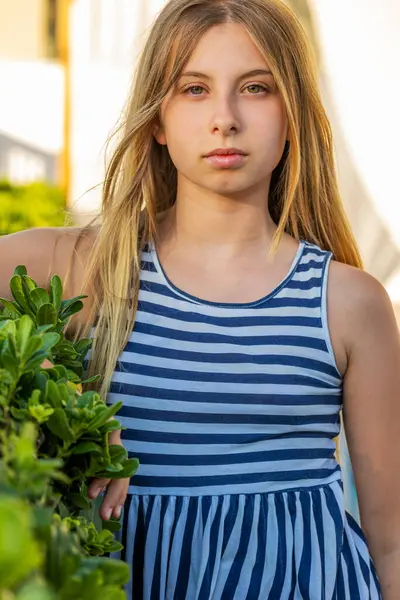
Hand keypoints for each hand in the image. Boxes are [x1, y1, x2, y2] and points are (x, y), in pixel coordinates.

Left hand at [40, 360, 129, 519]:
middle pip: (120, 463)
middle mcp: (109, 433)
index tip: (90, 491)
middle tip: (105, 514)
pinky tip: (109, 508)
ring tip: (108, 517)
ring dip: (116, 495)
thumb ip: (60, 385)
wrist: (67, 390)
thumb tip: (52, 374)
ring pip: (120, 471)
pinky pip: (111, 473)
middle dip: (115, 491)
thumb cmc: (66, 392)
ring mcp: (106, 444)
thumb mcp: (63, 390)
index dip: (104, 472)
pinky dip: (112, 491)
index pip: (112, 447)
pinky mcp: (99, 453)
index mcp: (103, 420)